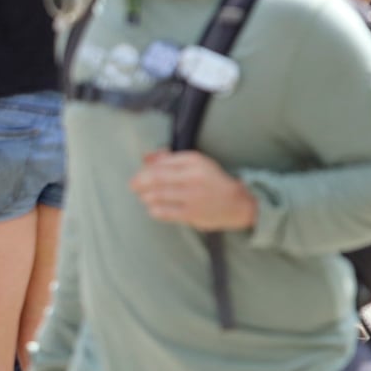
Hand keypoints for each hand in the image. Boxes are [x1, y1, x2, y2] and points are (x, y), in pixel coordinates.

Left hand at [130, 150, 257, 230]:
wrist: (237, 203)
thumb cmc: (210, 181)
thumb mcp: (193, 163)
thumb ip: (168, 159)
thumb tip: (145, 157)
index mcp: (193, 160)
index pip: (160, 163)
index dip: (144, 169)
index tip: (140, 174)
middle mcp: (193, 176)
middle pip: (155, 178)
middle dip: (139, 182)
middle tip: (133, 186)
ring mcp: (192, 196)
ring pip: (156, 195)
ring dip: (145, 196)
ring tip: (144, 196)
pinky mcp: (191, 213)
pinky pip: (163, 212)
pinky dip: (154, 210)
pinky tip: (153, 208)